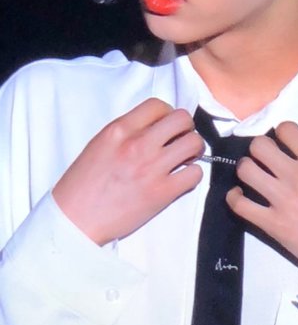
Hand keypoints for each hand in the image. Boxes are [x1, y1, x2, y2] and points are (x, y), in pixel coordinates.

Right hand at [53, 99, 203, 244]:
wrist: (75, 220)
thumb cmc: (83, 184)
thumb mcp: (99, 144)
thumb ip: (126, 132)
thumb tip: (154, 127)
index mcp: (119, 130)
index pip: (158, 105)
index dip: (167, 114)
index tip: (165, 126)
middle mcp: (138, 144)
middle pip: (182, 119)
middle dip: (186, 128)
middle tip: (180, 140)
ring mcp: (152, 168)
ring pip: (194, 143)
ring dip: (194, 150)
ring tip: (184, 159)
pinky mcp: (162, 193)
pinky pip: (195, 174)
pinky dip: (192, 175)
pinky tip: (181, 179)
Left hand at [226, 122, 297, 279]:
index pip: (286, 129)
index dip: (282, 133)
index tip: (283, 142)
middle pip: (259, 146)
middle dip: (260, 148)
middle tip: (266, 158)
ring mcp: (283, 200)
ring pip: (245, 170)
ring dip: (246, 169)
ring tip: (253, 175)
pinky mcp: (273, 224)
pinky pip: (240, 205)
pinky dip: (235, 198)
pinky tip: (239, 196)